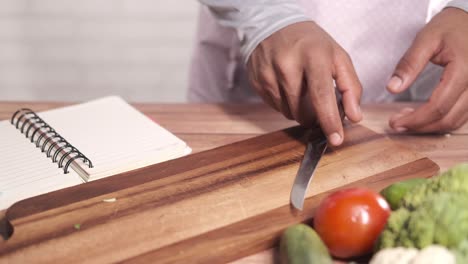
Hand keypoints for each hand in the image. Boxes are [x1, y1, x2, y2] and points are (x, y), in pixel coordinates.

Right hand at [247, 21, 361, 145]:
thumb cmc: (311, 43)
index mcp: (313, 56)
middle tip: (318, 103)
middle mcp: (287, 64)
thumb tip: (354, 117)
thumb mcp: (337, 56)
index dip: (329, 120)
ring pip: (288, 112)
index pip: (321, 95)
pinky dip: (284, 102)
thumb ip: (350, 87)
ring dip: (298, 109)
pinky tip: (286, 85)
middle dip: (314, 116)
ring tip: (301, 88)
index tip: (336, 140)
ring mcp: (268, 73)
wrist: (274, 24)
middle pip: (302, 110)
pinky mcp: (257, 81)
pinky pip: (275, 106)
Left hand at [387, 7, 467, 132]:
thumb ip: (409, 64)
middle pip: (448, 118)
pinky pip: (462, 115)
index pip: (438, 106)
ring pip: (456, 121)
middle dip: (420, 126)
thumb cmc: (451, 26)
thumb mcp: (426, 39)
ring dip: (430, 126)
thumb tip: (392, 88)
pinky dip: (441, 120)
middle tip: (397, 124)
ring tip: (407, 119)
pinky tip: (423, 115)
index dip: (415, 119)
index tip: (394, 122)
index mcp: (464, 69)